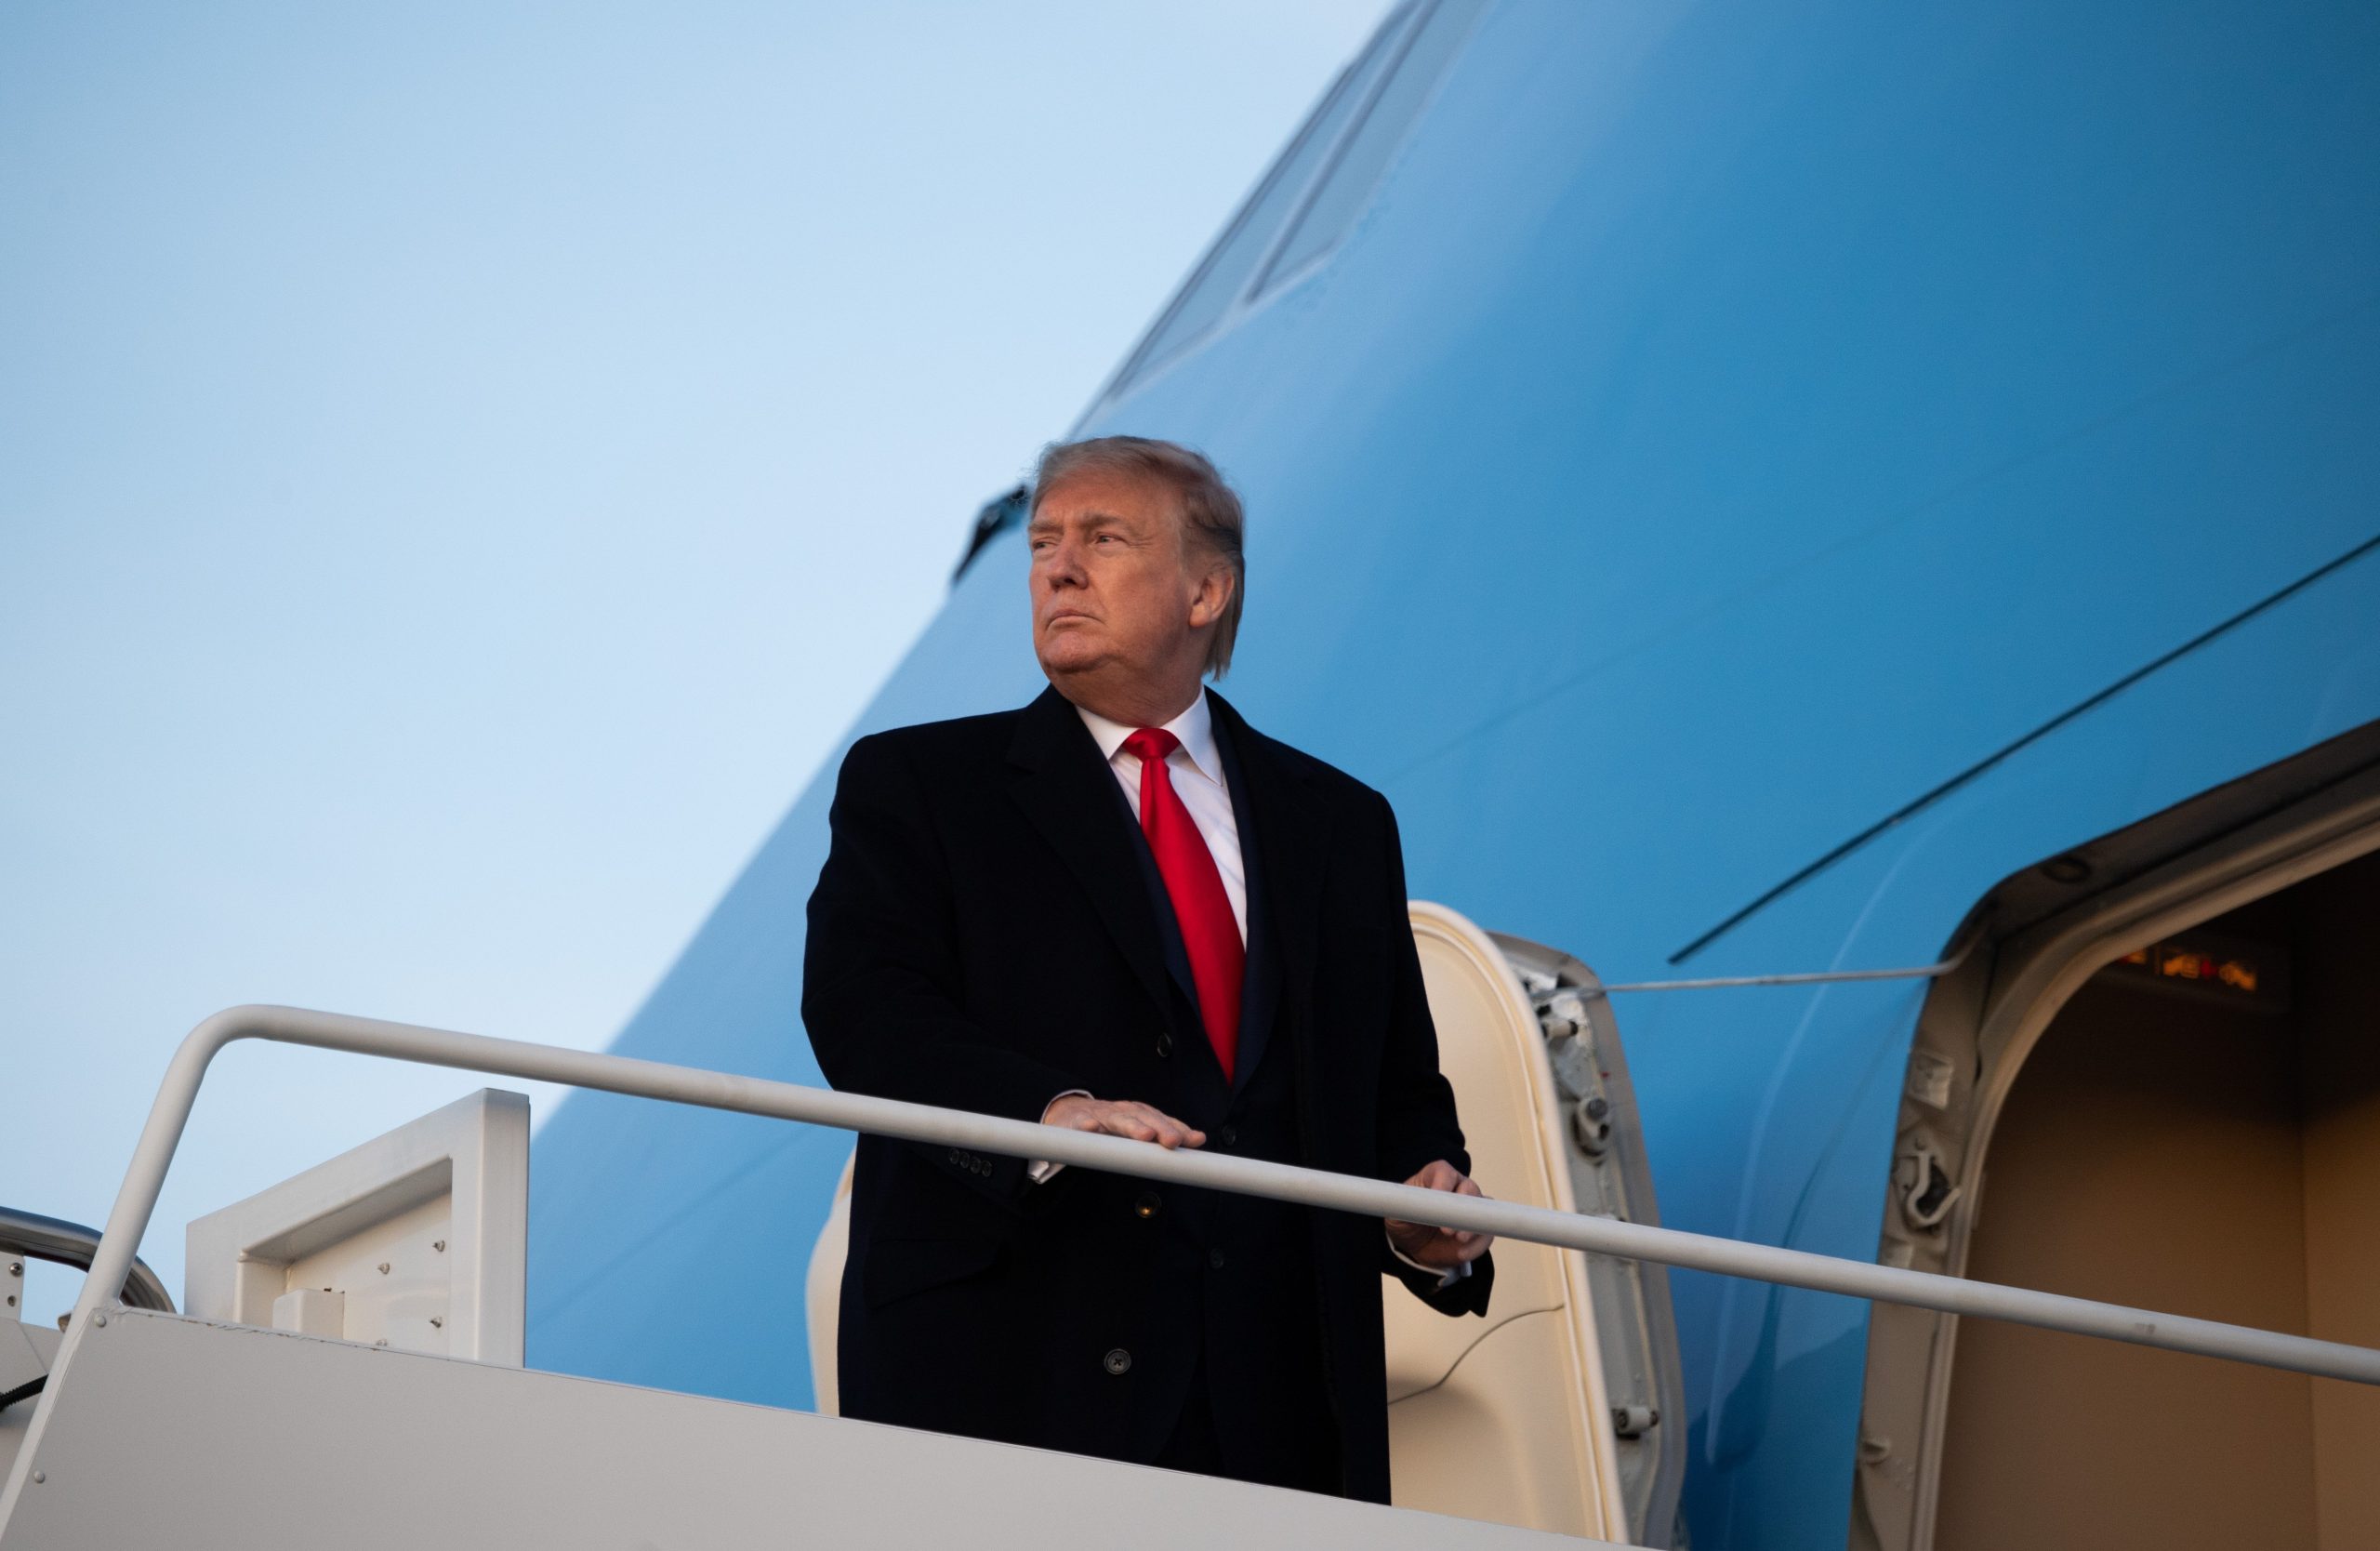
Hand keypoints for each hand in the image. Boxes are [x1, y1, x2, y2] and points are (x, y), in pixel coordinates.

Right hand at [1041, 1094, 1206, 1149]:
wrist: (1070, 1113)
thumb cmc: (1111, 1124)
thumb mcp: (1138, 1128)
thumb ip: (1166, 1134)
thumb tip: (1200, 1138)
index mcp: (1139, 1114)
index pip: (1162, 1120)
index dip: (1178, 1129)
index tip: (1194, 1139)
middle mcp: (1123, 1112)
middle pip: (1143, 1118)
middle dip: (1160, 1128)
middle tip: (1173, 1140)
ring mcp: (1100, 1116)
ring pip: (1118, 1120)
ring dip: (1132, 1126)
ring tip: (1145, 1135)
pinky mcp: (1077, 1122)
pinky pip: (1082, 1124)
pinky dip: (1087, 1125)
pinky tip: (1092, 1129)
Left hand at [1384, 1160, 1493, 1270]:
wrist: (1417, 1248)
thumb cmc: (1406, 1224)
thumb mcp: (1396, 1215)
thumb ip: (1402, 1207)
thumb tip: (1409, 1204)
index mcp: (1435, 1178)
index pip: (1444, 1172)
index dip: (1443, 1182)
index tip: (1437, 1197)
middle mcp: (1457, 1188)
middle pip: (1469, 1187)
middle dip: (1460, 1207)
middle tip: (1447, 1228)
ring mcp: (1471, 1208)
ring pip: (1483, 1209)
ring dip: (1472, 1226)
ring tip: (1458, 1240)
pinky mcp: (1479, 1229)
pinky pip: (1487, 1234)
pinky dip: (1476, 1245)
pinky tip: (1461, 1253)